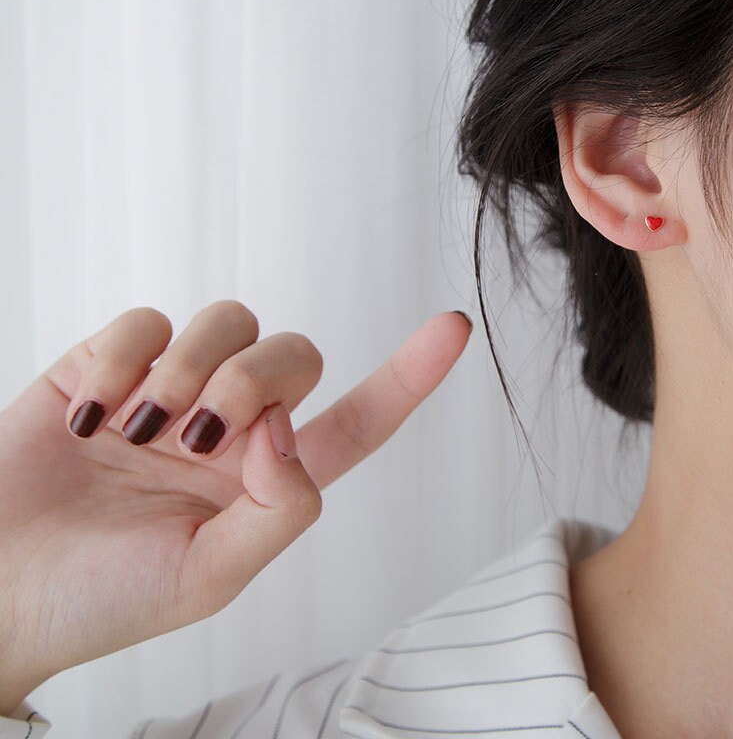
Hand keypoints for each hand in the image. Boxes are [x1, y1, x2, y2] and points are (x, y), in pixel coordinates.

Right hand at [0, 300, 471, 715]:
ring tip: (139, 431)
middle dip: (255, 378)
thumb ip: (277, 510)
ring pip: (227, 321)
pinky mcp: (108, 363)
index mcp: (264, 479)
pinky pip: (144, 320)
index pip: (357, 422)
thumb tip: (287, 430)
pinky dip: (123, 362)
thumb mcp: (207, 578)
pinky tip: (91, 416)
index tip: (454, 328)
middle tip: (198, 436)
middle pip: (294, 353)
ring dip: (189, 370)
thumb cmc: (100, 599)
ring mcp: (170, 389)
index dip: (408, 376)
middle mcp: (229, 426)